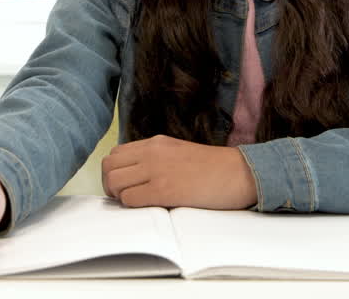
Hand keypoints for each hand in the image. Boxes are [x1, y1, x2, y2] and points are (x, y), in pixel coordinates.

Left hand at [102, 135, 257, 209]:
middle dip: (110, 185)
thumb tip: (134, 176)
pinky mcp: (164, 190)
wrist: (240, 173)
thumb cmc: (213, 168)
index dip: (114, 172)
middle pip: (108, 166)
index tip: (125, 185)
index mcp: (155, 143)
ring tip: (137, 203)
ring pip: (114, 182)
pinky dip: (132, 206)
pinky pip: (129, 199)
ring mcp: (156, 170)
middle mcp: (151, 152)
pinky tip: (149, 207)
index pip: (115, 154)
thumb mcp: (179, 152)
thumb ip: (156, 158)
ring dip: (120, 196)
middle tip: (125, 197)